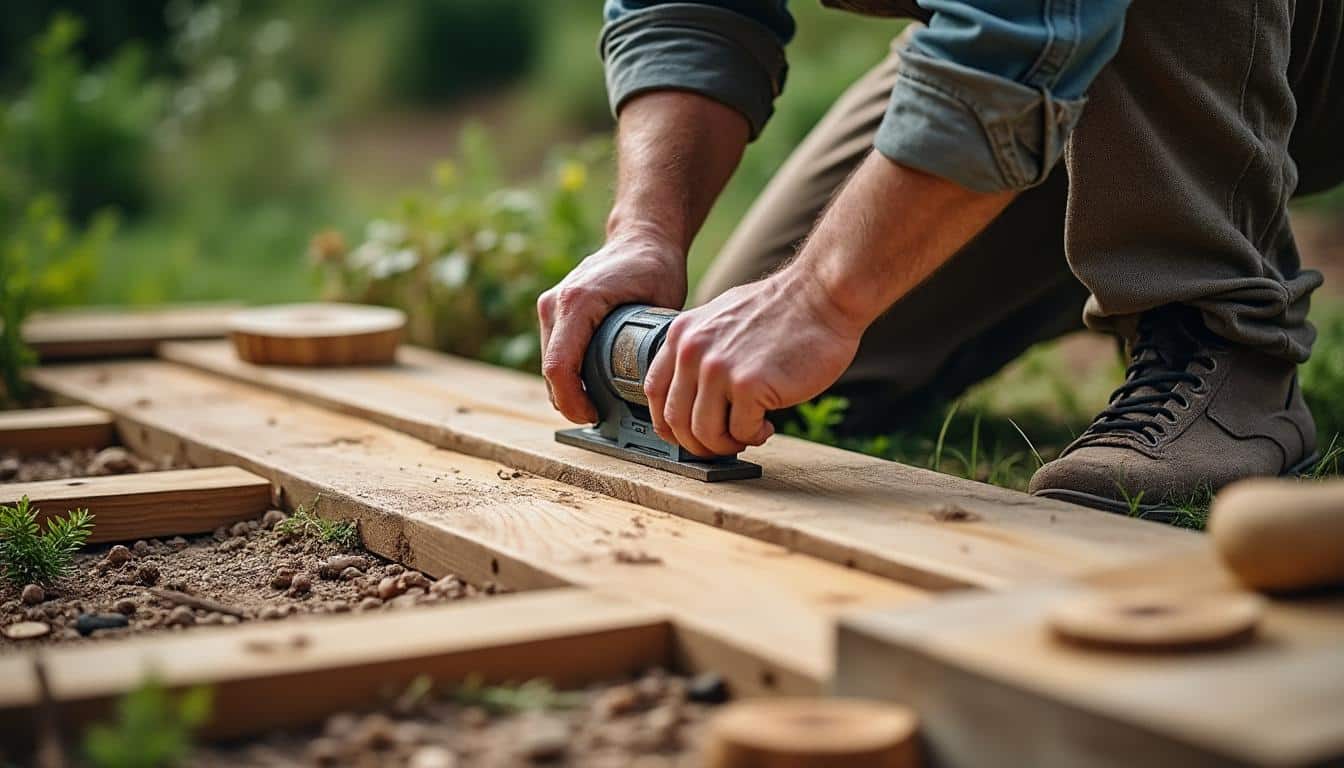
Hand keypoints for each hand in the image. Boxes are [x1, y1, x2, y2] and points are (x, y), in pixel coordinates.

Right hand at [538, 230, 686, 422]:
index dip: (572, 402)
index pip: (559, 367)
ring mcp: (550, 306)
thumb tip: (658, 389)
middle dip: (570, 401)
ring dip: (567, 388)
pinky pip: (553, 351)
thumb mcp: (662, 305)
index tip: (594, 416)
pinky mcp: (553, 310)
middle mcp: (555, 303)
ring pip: (549, 364)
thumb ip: (656, 344)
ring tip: (598, 403)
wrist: (642, 236)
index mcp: (577, 302)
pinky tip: (590, 384)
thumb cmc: (654, 266)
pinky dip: (567, 373)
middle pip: (549, 371)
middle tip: (601, 417)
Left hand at [643, 269, 863, 455]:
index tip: (687, 434)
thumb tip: (690, 394)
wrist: (821, 295)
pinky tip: (768, 424)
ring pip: (705, 433)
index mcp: (682, 335)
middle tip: (723, 443)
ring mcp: (719, 368)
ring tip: (749, 432)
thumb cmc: (780, 310)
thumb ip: (700, 349)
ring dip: (727, 443)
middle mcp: (693, 351)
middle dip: (698, 443)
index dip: (668, 422)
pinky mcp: (749, 384)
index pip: (654, 391)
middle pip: (676, 420)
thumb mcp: (721, 317)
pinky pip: (741, 431)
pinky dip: (754, 436)